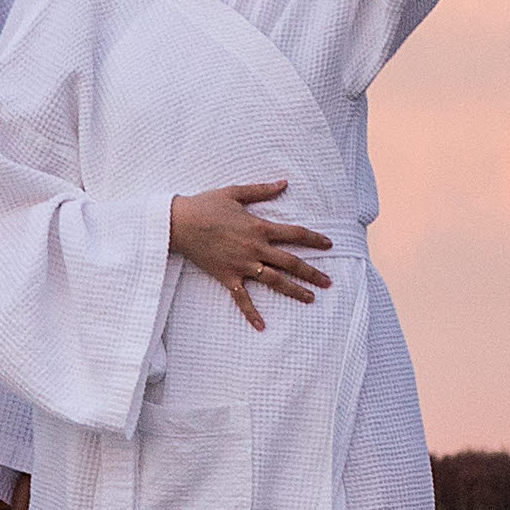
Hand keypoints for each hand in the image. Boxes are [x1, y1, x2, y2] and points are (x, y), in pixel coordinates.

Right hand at [169, 179, 333, 331]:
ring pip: (275, 281)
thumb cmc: (205, 205)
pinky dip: (251, 313)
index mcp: (260, 227)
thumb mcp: (235, 193)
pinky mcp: (227, 276)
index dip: (315, 239)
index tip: (329, 244)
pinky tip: (261, 326)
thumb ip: (262, 190)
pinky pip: (242, 298)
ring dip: (294, 291)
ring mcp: (242, 265)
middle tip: (329, 282)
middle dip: (312, 272)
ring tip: (310, 298)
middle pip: (291, 263)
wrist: (179, 223)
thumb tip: (285, 183)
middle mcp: (255, 248)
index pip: (295, 234)